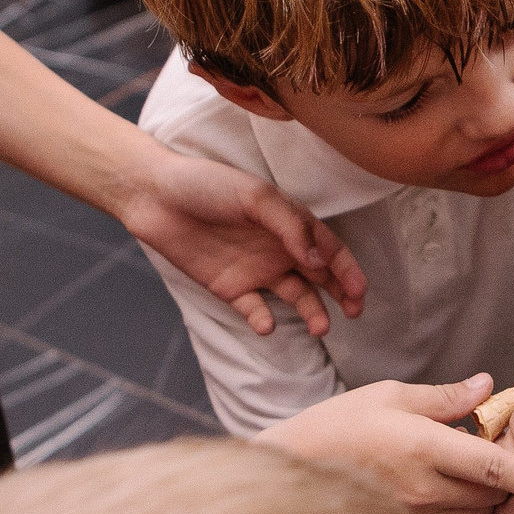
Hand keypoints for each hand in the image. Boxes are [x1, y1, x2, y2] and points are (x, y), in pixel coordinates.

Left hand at [121, 146, 367, 338]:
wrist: (154, 197)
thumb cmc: (206, 185)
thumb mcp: (255, 196)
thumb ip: (289, 226)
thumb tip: (317, 259)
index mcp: (290, 222)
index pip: (330, 249)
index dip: (348, 270)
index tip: (359, 291)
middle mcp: (279, 248)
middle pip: (321, 277)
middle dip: (342, 295)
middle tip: (353, 313)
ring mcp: (256, 269)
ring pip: (296, 297)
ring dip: (311, 312)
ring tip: (319, 328)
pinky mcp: (231, 288)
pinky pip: (254, 310)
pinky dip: (263, 320)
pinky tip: (265, 323)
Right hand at [258, 375, 513, 513]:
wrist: (291, 472)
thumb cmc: (337, 425)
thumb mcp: (390, 396)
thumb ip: (445, 397)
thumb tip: (488, 386)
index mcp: (424, 448)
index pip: (496, 468)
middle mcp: (425, 488)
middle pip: (497, 495)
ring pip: (479, 510)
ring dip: (498, 496)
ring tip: (510, 476)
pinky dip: (471, 505)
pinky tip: (470, 487)